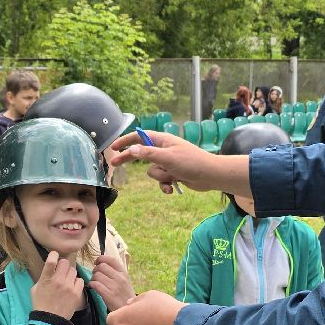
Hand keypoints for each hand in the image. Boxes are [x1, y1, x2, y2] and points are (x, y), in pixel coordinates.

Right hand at [31, 252, 83, 316]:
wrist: (49, 320)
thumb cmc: (40, 304)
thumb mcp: (35, 289)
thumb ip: (43, 278)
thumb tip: (49, 270)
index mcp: (46, 278)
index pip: (51, 260)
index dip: (54, 255)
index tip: (54, 256)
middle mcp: (58, 280)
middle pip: (65, 262)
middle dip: (62, 265)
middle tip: (61, 270)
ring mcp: (68, 286)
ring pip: (73, 270)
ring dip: (70, 273)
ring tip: (67, 280)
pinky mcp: (76, 293)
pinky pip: (80, 280)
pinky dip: (76, 282)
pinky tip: (72, 286)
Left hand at [88, 255, 135, 312]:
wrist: (128, 310)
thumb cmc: (125, 294)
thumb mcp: (125, 280)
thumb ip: (118, 270)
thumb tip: (119, 256)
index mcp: (124, 273)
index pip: (111, 259)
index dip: (101, 258)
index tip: (97, 262)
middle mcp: (120, 278)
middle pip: (101, 266)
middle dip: (95, 270)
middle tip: (95, 275)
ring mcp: (115, 286)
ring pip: (97, 275)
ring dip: (92, 278)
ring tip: (94, 282)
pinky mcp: (109, 295)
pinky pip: (95, 285)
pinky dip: (91, 284)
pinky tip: (93, 287)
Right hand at [106, 131, 250, 196]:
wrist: (211, 176)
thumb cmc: (191, 162)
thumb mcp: (167, 157)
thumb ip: (148, 153)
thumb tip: (132, 149)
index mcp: (163, 140)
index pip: (139, 136)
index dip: (125, 141)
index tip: (113, 147)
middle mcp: (164, 149)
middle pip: (141, 154)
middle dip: (130, 160)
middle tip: (114, 165)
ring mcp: (168, 162)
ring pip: (152, 171)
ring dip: (160, 177)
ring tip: (172, 177)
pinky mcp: (173, 173)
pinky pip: (161, 180)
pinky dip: (165, 185)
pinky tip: (172, 188)